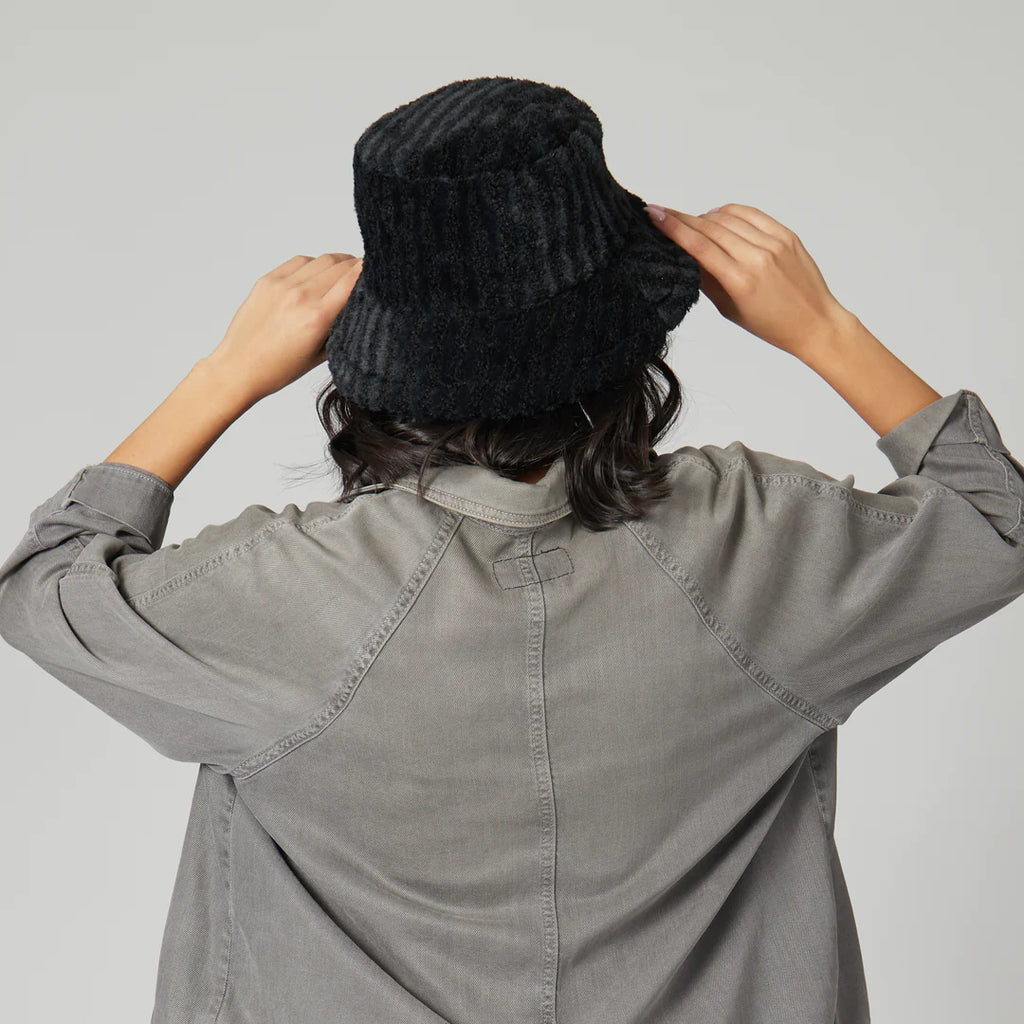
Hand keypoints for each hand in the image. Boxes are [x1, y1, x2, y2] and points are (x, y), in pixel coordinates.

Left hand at [206, 253, 362, 401]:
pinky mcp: (267, 280)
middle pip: (340, 265)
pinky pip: (300, 261)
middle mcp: (300, 296)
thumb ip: (340, 327)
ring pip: (322, 260)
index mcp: (317, 318)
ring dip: (337, 262)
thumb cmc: (278, 369)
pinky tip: (318, 273)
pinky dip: (314, 264)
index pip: (352, 280)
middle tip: (365, 270)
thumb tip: (356, 305)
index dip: (369, 271)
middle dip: (356, 265)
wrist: (238, 367)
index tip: (379, 271)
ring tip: (344, 270)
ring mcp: (282, 285)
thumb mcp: (320, 355)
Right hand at [646, 203, 851, 358]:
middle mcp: (758, 258)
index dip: (673, 227)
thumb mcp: (730, 309)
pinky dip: (730, 212)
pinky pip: (751, 214)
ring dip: (704, 216)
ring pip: (728, 217)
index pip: (699, 246)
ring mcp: (774, 243)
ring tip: (692, 222)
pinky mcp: (786, 235)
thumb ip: (707, 280)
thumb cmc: (772, 325)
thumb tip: (685, 255)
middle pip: (710, 228)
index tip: (654, 214)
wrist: (815, 322)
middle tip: (663, 213)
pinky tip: (718, 217)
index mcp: (741, 281)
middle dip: (682, 218)